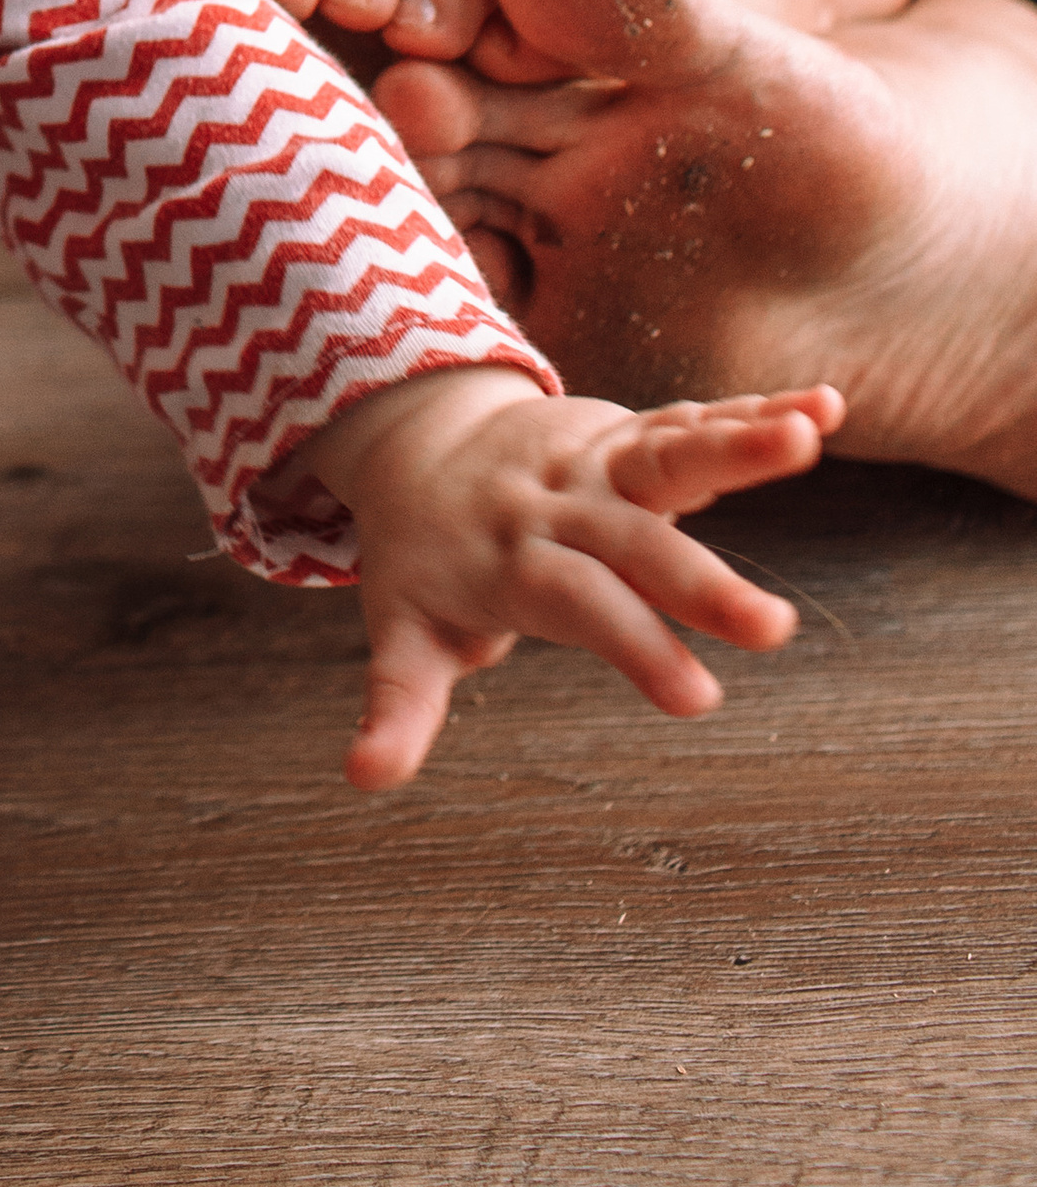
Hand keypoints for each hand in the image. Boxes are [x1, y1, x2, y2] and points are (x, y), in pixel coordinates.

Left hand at [298, 369, 843, 789]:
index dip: (634, 646)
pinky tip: (825, 408)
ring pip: (671, 449)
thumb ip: (398, 703)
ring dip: (738, 444)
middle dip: (703, 580)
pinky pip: (697, 420)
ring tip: (806, 437)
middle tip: (775, 628)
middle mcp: (564, 504)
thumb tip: (361, 778)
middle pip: (637, 540)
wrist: (423, 445)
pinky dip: (758, 411)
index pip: (579, 604)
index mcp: (515, 558)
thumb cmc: (425, 557)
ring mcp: (602, 461)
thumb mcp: (403, 630)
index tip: (698, 701)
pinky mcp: (634, 435)